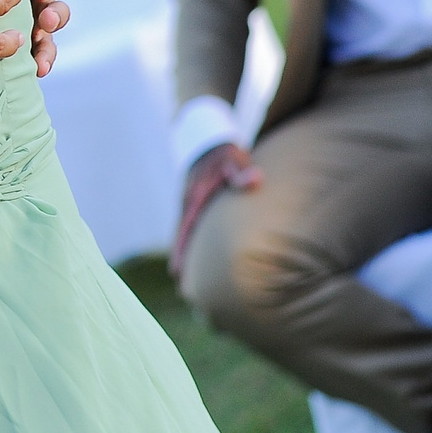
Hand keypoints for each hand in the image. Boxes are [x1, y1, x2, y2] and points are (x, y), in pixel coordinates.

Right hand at [171, 143, 260, 277]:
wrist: (209, 143)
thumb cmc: (224, 154)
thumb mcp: (233, 158)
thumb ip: (241, 170)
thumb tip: (256, 180)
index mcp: (194, 196)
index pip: (185, 227)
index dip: (181, 249)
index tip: (176, 271)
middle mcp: (188, 203)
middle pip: (181, 237)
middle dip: (181, 260)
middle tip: (182, 289)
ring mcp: (190, 206)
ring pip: (186, 235)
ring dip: (187, 256)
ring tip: (189, 284)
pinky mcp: (195, 207)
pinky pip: (191, 229)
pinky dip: (191, 245)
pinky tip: (199, 262)